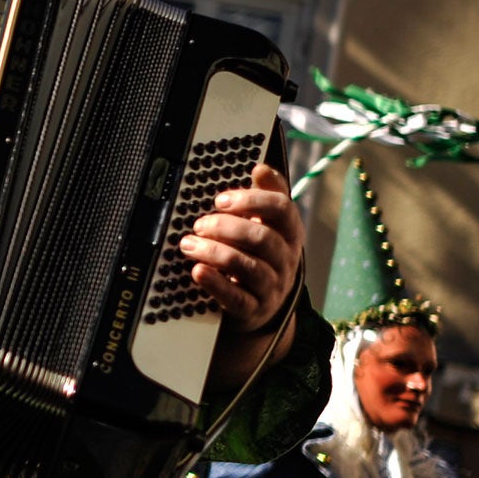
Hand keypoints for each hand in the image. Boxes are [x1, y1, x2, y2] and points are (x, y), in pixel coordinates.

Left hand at [179, 164, 303, 333]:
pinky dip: (215, 283)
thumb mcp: (267, 225)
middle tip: (200, 225)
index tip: (221, 200)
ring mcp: (271, 287)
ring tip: (188, 244)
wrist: (262, 304)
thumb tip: (261, 167)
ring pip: (247, 267)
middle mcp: (285, 259)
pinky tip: (198, 271)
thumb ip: (265, 196)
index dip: (252, 201)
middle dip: (226, 228)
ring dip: (214, 252)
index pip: (282, 210)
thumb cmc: (258, 255)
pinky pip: (236, 298)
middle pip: (262, 238)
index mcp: (289, 233)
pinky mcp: (253, 310)